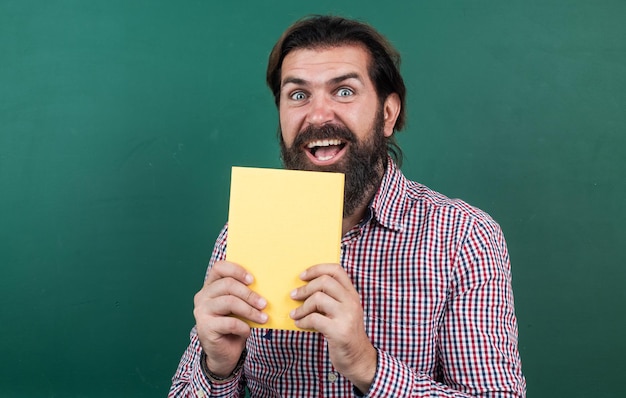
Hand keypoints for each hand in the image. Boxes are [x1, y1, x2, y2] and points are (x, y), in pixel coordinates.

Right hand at [193, 260, 267, 376]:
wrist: (223, 354)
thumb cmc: (234, 326)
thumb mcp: (239, 306)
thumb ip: (244, 294)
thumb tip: (266, 284)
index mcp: (210, 286)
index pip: (219, 268)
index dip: (236, 270)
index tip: (253, 280)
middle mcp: (203, 296)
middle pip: (227, 284)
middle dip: (249, 294)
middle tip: (264, 304)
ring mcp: (202, 311)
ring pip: (229, 302)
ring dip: (250, 310)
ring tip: (263, 318)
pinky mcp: (205, 327)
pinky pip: (230, 323)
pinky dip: (243, 327)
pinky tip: (247, 332)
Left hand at [289, 264, 376, 392]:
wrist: (359, 359)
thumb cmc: (345, 333)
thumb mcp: (344, 311)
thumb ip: (332, 298)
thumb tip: (305, 287)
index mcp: (352, 294)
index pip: (336, 270)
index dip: (317, 269)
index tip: (302, 276)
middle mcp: (352, 302)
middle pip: (325, 281)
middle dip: (305, 288)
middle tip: (293, 295)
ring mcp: (347, 316)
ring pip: (318, 298)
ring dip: (301, 307)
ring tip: (295, 314)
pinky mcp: (339, 331)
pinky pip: (314, 319)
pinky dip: (302, 320)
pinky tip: (299, 324)